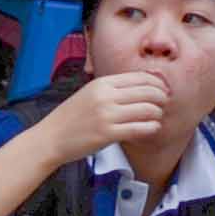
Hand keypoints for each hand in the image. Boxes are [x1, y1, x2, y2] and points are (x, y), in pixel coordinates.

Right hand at [41, 72, 170, 165]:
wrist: (50, 138)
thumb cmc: (71, 118)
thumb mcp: (90, 93)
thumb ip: (113, 89)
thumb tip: (143, 87)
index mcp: (102, 83)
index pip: (141, 77)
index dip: (158, 83)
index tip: (163, 90)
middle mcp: (105, 96)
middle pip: (148, 92)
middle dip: (162, 98)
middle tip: (163, 105)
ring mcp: (106, 115)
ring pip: (147, 109)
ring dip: (158, 114)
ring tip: (156, 118)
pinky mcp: (107, 134)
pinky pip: (140, 128)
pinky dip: (151, 128)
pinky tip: (151, 129)